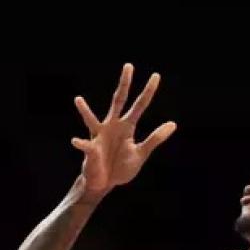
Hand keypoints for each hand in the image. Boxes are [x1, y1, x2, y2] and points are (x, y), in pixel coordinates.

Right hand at [72, 64, 176, 198]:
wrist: (104, 183)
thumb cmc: (121, 167)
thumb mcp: (141, 153)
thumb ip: (155, 138)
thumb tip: (173, 123)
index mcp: (127, 127)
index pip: (140, 105)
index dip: (148, 92)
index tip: (156, 76)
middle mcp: (113, 126)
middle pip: (119, 100)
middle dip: (125, 84)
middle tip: (129, 65)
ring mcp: (100, 136)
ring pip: (92, 119)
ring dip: (85, 110)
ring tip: (78, 100)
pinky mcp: (91, 150)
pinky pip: (85, 145)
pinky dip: (80, 143)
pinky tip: (75, 141)